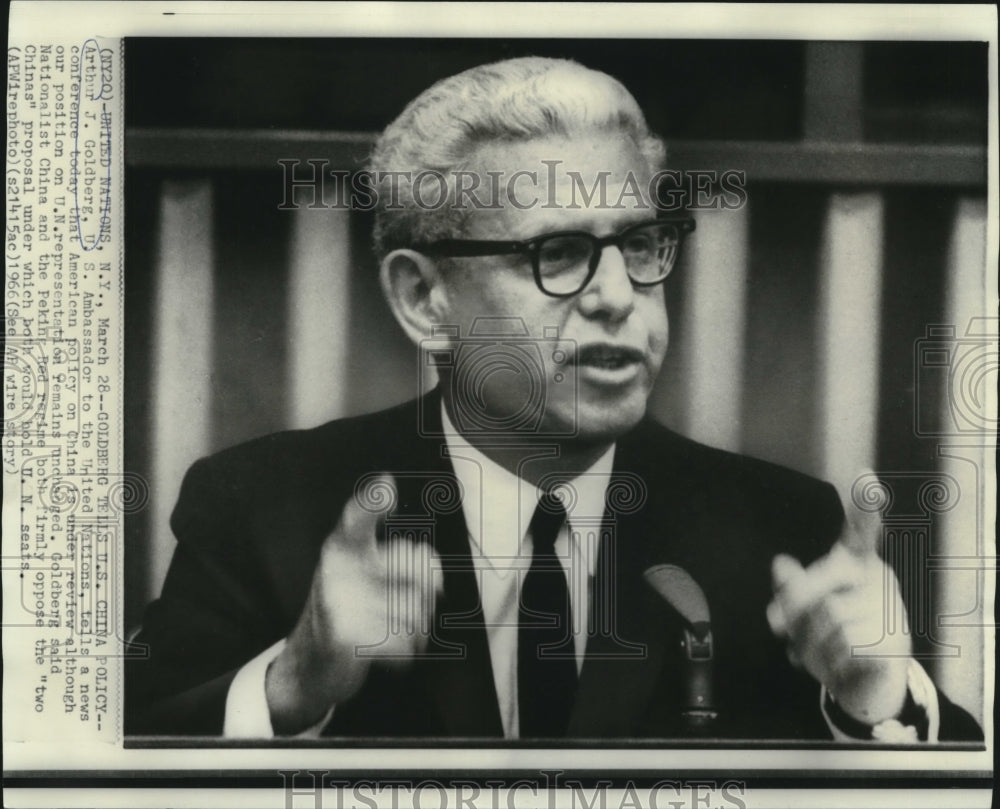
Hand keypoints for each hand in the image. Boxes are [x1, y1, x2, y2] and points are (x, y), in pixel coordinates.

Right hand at [265, 474, 439, 733]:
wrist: (307, 663)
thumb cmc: (352, 610)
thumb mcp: (371, 576)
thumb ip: (409, 563)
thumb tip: (435, 582)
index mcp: (343, 545)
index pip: (358, 516)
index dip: (373, 501)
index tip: (386, 484)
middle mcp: (336, 567)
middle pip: (418, 570)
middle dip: (425, 594)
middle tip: (403, 608)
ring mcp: (336, 601)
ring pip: (416, 611)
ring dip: (416, 629)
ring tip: (389, 631)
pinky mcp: (341, 637)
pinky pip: (404, 643)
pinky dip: (404, 654)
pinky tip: (382, 653)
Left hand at [766, 490, 910, 725]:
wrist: (869, 685)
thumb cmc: (835, 634)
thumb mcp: (806, 609)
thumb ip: (792, 587)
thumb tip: (780, 563)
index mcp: (857, 563)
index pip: (861, 530)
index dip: (864, 506)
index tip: (866, 475)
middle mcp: (878, 580)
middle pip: (822, 581)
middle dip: (792, 606)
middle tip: (773, 623)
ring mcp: (890, 611)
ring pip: (829, 617)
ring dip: (808, 641)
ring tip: (813, 650)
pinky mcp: (894, 642)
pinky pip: (845, 645)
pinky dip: (829, 660)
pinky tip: (835, 664)